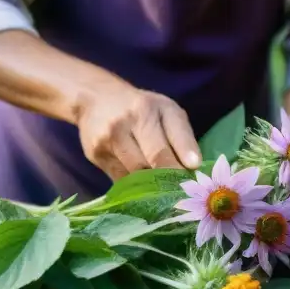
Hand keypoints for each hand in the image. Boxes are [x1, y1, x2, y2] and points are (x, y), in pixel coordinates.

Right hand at [77, 85, 202, 180]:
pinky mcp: (96, 156)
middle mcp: (122, 125)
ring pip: (134, 176)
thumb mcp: (166, 111)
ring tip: (164, 190)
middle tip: (180, 190)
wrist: (95, 98)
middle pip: (148, 165)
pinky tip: (143, 185)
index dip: (177, 169)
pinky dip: (134, 186)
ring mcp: (106, 142)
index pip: (162, 150)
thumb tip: (194, 165)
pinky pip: (120, 179)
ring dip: (151, 186)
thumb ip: (182, 137)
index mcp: (144, 111)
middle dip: (167, 180)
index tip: (190, 179)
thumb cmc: (141, 106)